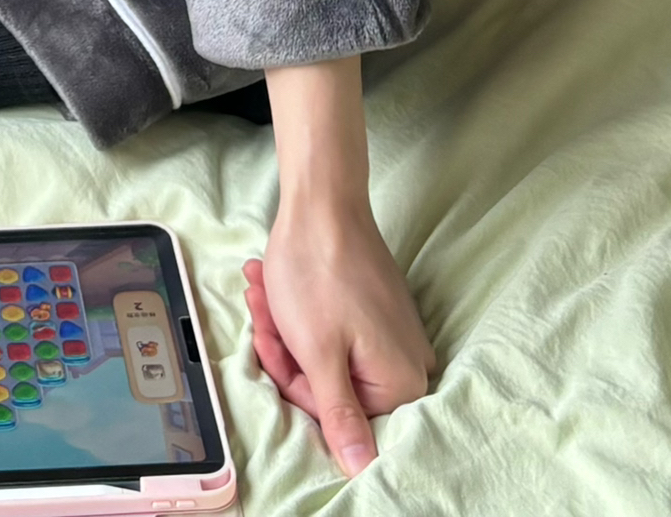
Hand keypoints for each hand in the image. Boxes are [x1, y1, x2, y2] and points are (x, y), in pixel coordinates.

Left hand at [247, 58, 434, 474]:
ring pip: (324, 353)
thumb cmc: (317, 272)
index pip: (334, 415)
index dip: (291, 378)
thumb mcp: (318, 352)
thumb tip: (362, 472)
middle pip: (329, 384)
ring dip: (285, 326)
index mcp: (401, 383)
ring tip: (262, 288)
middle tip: (263, 309)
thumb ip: (338, 415)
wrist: (322, 198)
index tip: (270, 341)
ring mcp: (394, 333)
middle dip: (285, 348)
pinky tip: (273, 284)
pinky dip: (299, 311)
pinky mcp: (378, 309)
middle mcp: (408, 363)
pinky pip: (333, 329)